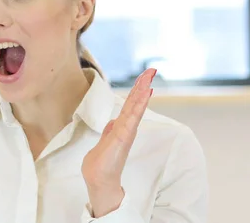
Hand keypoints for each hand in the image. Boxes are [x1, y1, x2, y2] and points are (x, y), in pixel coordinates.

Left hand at [81, 68, 155, 216]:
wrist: (98, 180)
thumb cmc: (100, 164)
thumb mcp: (103, 142)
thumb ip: (109, 131)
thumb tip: (113, 121)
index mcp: (121, 127)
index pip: (130, 105)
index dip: (137, 90)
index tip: (145, 77)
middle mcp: (126, 127)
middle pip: (135, 102)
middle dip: (142, 85)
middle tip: (151, 70)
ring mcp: (126, 131)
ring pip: (135, 107)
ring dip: (142, 91)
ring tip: (149, 78)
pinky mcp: (123, 136)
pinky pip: (132, 117)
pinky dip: (139, 105)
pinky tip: (144, 95)